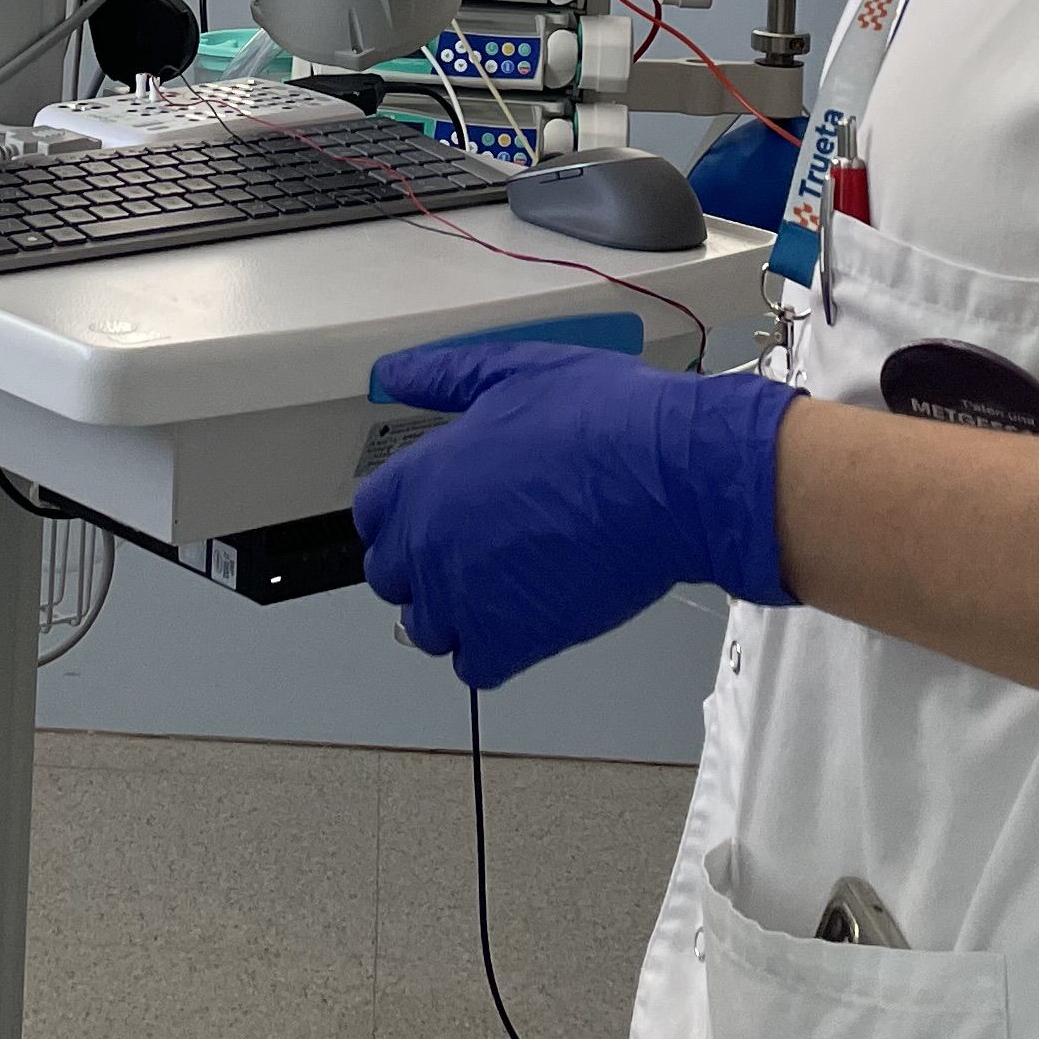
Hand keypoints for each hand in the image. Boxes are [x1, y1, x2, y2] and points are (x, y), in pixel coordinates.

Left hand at [353, 342, 796, 688]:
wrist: (668, 477)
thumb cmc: (601, 419)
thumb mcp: (514, 372)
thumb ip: (443, 377)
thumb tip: (394, 373)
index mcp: (424, 477)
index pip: (370, 516)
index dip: (401, 513)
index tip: (430, 511)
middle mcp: (430, 542)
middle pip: (390, 577)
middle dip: (422, 564)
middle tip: (473, 546)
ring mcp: (466, 598)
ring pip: (427, 627)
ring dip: (454, 611)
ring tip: (502, 583)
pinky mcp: (512, 641)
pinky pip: (474, 666)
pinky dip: (492, 649)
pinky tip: (524, 617)